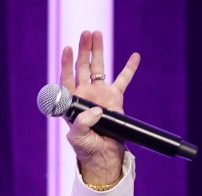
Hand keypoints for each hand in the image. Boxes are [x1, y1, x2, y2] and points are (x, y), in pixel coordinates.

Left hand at [60, 30, 140, 184]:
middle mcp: (85, 95)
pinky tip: (135, 56)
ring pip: (99, 68)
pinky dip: (129, 68)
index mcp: (72, 102)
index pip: (66, 79)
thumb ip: (82, 123)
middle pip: (82, 67)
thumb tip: (97, 110)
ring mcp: (100, 95)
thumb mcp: (77, 137)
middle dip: (84, 50)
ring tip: (97, 34)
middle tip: (86, 34)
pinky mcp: (116, 99)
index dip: (66, 63)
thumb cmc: (85, 148)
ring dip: (98, 51)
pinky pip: (123, 80)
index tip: (68, 49)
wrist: (103, 155)